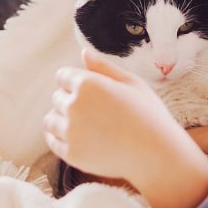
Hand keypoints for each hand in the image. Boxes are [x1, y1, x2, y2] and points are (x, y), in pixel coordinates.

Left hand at [43, 48, 201, 188]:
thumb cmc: (148, 114)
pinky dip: (62, 139)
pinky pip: (53, 141)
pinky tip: (80, 139)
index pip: (62, 76)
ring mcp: (71, 132)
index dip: (77, 82)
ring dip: (63, 120)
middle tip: (97, 112)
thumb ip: (103, 67)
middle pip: (57, 98)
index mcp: (87, 83)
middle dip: (71, 101)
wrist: (157, 154)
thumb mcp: (131, 83)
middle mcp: (74, 106)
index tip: (94, 93)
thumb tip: (83, 53)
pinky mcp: (71, 154)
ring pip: (51, 120)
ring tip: (87, 126)